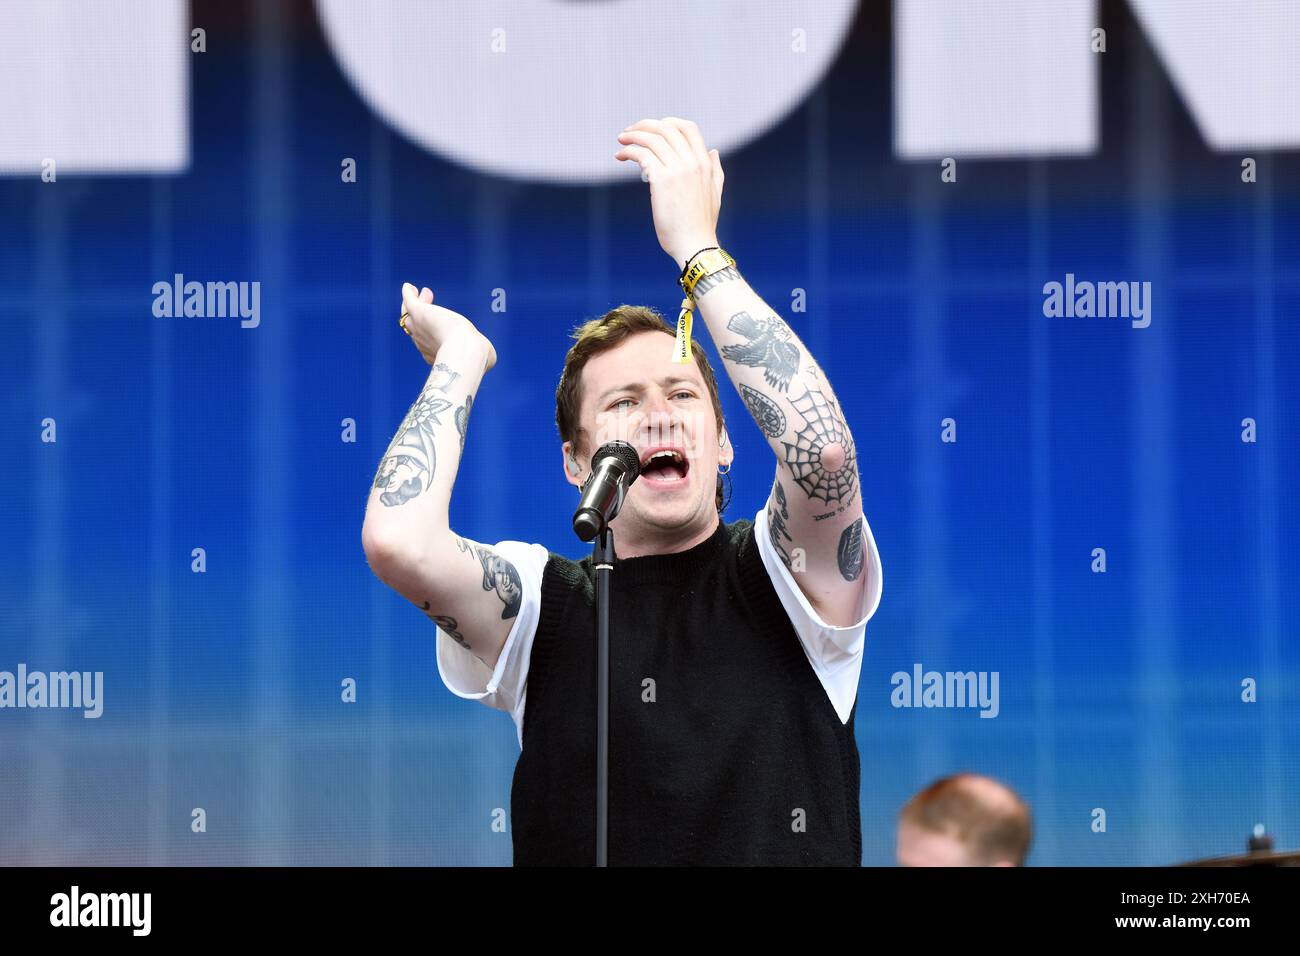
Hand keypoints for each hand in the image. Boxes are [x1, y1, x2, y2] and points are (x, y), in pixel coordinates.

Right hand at [399, 283, 496, 371]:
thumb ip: (484, 356)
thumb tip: (490, 357)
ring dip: (416, 303)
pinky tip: (409, 287)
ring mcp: (418, 327)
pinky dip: (407, 294)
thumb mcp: (483, 357)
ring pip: (409, 315)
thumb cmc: (475, 356)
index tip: (442, 322)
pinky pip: (408, 301)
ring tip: (421, 291)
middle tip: (428, 300)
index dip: (433, 332)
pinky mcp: (418, 313)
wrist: (464, 351)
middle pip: (416, 327)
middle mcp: (423, 343)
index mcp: (435, 354)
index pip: (429, 341)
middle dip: (421, 316)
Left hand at [615, 117, 723, 269]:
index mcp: (705, 163)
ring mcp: (677, 170)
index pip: (688, 128)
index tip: (653, 129)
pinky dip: (629, 151)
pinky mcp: (662, 181)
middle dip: (645, 125)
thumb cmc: (702, 225)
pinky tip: (621, 157)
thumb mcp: (715, 193)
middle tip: (630, 132)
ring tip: (621, 140)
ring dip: (633, 135)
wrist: (695, 245)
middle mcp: (692, 162)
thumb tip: (713, 151)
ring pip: (652, 139)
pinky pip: (642, 155)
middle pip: (666, 128)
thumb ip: (715, 170)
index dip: (668, 122)